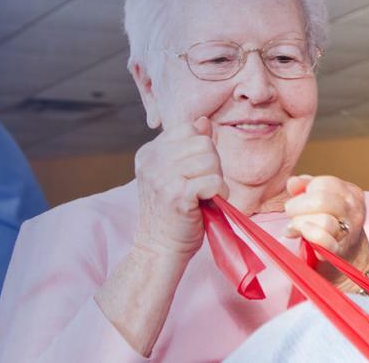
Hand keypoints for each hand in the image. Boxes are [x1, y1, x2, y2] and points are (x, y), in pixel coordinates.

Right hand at [134, 116, 226, 260]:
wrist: (159, 249)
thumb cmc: (173, 210)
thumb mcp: (177, 172)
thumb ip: (189, 146)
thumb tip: (204, 121)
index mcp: (149, 152)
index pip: (188, 129)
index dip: (200, 149)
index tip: (193, 171)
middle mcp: (152, 161)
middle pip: (203, 143)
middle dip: (212, 164)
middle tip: (201, 185)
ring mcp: (162, 177)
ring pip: (211, 160)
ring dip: (216, 179)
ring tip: (204, 195)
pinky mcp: (176, 195)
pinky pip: (214, 180)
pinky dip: (219, 192)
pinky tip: (210, 202)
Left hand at [284, 175, 368, 310]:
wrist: (353, 261)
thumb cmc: (334, 228)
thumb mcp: (326, 203)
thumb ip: (308, 188)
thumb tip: (293, 182)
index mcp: (351, 192)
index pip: (323, 183)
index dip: (305, 192)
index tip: (299, 200)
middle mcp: (354, 209)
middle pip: (321, 200)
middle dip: (298, 207)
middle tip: (291, 215)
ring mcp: (350, 230)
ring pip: (322, 220)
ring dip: (300, 224)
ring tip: (295, 228)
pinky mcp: (341, 250)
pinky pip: (323, 241)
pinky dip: (309, 236)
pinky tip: (302, 236)